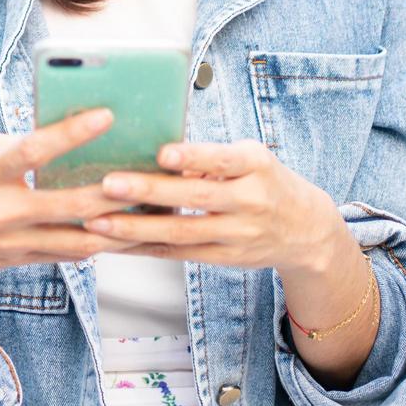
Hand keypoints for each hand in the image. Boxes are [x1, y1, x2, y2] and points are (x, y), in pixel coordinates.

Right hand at [0, 107, 146, 288]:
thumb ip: (12, 145)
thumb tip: (59, 137)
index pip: (33, 149)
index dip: (71, 133)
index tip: (106, 114)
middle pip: (70, 203)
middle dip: (115, 191)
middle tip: (152, 173)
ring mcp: (9, 241)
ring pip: (79, 238)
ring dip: (118, 225)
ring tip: (153, 208)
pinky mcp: (16, 260)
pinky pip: (67, 252)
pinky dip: (96, 240)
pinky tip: (123, 229)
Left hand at [79, 139, 344, 274]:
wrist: (307, 230)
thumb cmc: (264, 180)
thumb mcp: (249, 159)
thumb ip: (208, 157)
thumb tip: (151, 148)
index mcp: (256, 166)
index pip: (224, 160)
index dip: (193, 156)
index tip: (162, 152)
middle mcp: (251, 201)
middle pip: (196, 197)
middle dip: (150, 191)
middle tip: (109, 184)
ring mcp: (239, 234)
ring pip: (182, 233)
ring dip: (136, 227)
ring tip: (97, 221)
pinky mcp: (226, 258)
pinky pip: (179, 254)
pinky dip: (144, 248)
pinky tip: (113, 243)